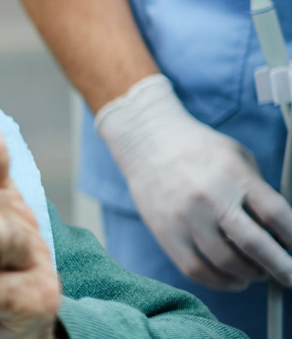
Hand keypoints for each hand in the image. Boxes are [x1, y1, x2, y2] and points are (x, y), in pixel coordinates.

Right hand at [97, 75, 291, 288]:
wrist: (147, 141)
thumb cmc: (200, 149)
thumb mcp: (238, 158)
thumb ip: (259, 191)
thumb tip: (279, 234)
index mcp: (234, 176)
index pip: (276, 215)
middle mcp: (210, 198)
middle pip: (255, 245)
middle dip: (281, 268)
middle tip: (290, 278)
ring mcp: (185, 218)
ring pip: (226, 263)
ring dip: (250, 275)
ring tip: (258, 274)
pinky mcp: (165, 233)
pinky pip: (196, 270)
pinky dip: (221, 282)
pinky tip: (233, 279)